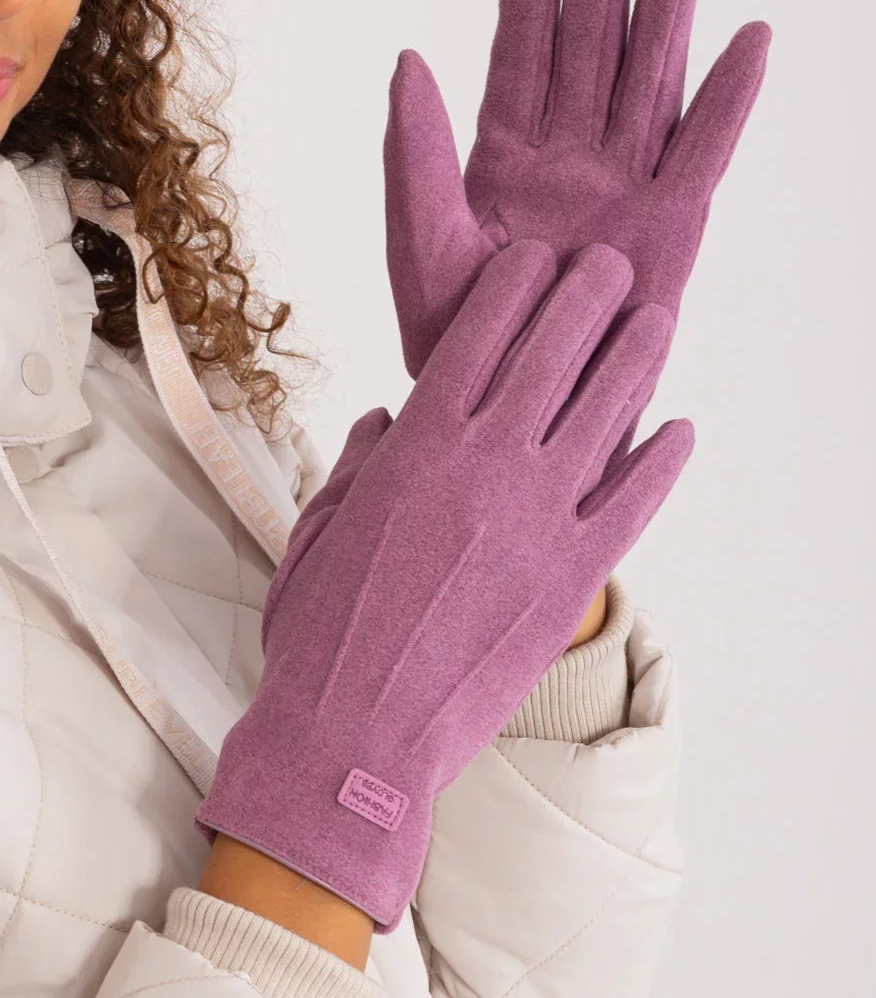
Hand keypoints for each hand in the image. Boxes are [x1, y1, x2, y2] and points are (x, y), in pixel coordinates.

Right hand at [195, 238, 693, 931]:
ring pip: (603, 415)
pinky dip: (662, 464)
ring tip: (653, 320)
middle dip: (582, 299)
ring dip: (634, 358)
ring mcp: (534, 522)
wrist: (354, 736)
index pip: (473, 339)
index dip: (508, 289)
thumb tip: (382, 420)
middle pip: (549, 356)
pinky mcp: (571, 580)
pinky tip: (682, 432)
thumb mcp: (316, 534)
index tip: (529, 260)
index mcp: (414, 451)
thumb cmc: (319, 639)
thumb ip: (354, 467)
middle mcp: (483, 470)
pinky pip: (633, 506)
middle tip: (607, 268)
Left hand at [384, 0, 769, 469]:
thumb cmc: (461, 337)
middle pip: (590, 55)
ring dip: (664, 17)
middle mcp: (568, 161)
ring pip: (649, 84)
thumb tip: (408, 55)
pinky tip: (749, 39)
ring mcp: (624, 186)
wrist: (517, 404)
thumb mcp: (419, 242)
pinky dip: (730, 98)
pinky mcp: (676, 222)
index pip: (519, 61)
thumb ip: (413, 152)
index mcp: (501, 161)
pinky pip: (707, 149)